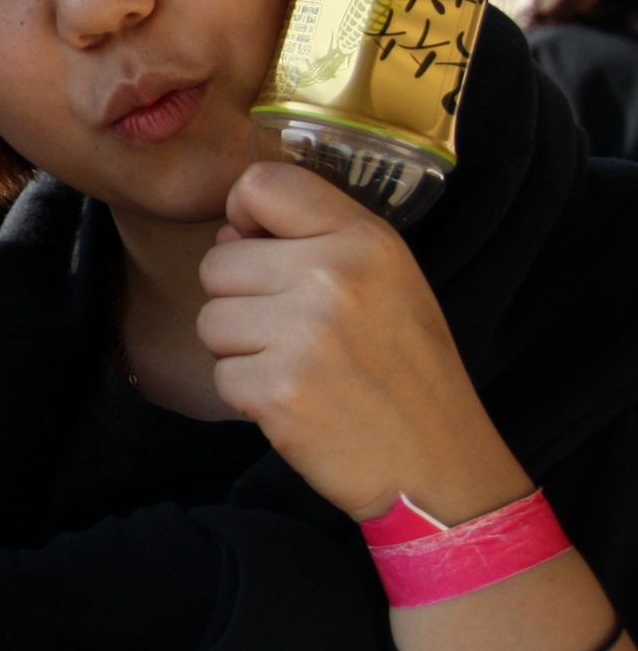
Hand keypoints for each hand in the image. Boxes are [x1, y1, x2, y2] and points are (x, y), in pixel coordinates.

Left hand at [197, 162, 530, 522]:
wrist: (439, 467)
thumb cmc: (405, 369)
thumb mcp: (386, 282)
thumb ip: (311, 240)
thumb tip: (228, 230)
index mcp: (364, 239)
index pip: (261, 183)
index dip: (246, 216)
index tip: (266, 249)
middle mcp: (333, 277)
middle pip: (218, 262)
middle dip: (242, 302)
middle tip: (299, 336)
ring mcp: (304, 334)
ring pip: (212, 321)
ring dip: (242, 352)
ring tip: (301, 370)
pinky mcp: (278, 390)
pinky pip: (222, 375)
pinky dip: (250, 396)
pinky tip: (298, 404)